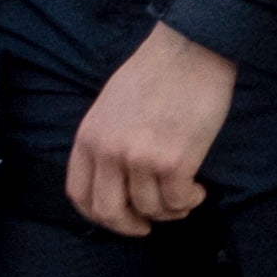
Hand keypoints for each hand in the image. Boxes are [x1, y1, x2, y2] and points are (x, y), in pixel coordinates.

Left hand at [67, 22, 235, 237]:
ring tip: (183, 196)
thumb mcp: (110, 105)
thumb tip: (114, 177)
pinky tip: (197, 190)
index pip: (79, 194)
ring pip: (150, 209)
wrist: (190, 51)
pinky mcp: (174, 162)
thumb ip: (105, 140)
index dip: (99, 215)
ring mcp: (140, 159)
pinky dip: (189, 202)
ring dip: (169, 210)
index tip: (118, 217)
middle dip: (130, 226)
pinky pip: (177, 202)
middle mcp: (109, 152)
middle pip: (109, 212)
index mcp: (89, 137)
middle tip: (148, 224)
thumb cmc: (155, 72)